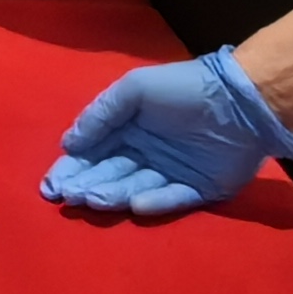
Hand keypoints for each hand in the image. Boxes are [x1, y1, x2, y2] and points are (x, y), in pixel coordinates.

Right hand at [42, 53, 292, 218]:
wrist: (241, 99)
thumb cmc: (183, 89)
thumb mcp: (135, 89)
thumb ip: (101, 114)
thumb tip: (68, 143)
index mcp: (129, 129)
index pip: (92, 153)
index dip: (71, 169)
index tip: (51, 186)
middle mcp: (146, 153)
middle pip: (110, 174)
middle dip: (87, 185)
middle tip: (69, 196)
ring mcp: (171, 173)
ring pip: (135, 188)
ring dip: (113, 195)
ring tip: (94, 198)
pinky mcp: (198, 190)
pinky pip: (173, 199)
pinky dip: (154, 203)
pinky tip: (136, 204)